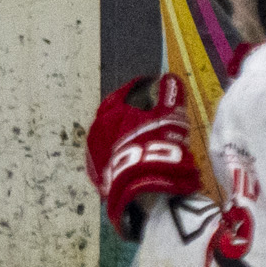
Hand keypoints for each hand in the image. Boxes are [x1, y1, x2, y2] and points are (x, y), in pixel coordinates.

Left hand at [85, 73, 198, 237]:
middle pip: (115, 121)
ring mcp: (95, 160)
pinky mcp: (101, 182)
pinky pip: (114, 165)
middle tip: (152, 118)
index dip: (138, 92)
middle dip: (132, 118)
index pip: (121, 97)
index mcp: (107, 114)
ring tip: (150, 144)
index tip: (152, 92)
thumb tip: (170, 79)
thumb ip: (170, 94)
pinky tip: (141, 164)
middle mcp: (95, 135)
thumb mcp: (169, 114)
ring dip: (128, 141)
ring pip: (113, 144)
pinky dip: (126, 161)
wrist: (145, 187)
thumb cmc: (157, 143)